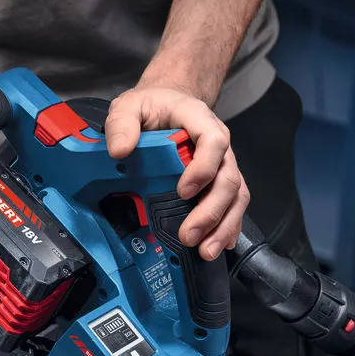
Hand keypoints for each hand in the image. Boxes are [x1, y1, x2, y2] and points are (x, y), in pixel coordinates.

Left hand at [104, 85, 249, 259]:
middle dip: (211, 211)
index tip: (182, 192)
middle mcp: (219, 145)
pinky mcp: (218, 183)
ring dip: (223, 226)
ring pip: (235, 196)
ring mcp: (222, 165)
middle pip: (228, 178)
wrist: (166, 105)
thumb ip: (122, 123)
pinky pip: (232, 205)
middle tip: (189, 235)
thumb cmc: (151, 106)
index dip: (203, 168)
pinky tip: (216, 246)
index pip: (214, 142)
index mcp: (199, 121)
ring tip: (205, 250)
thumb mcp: (129, 105)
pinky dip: (227, 227)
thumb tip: (119, 151)